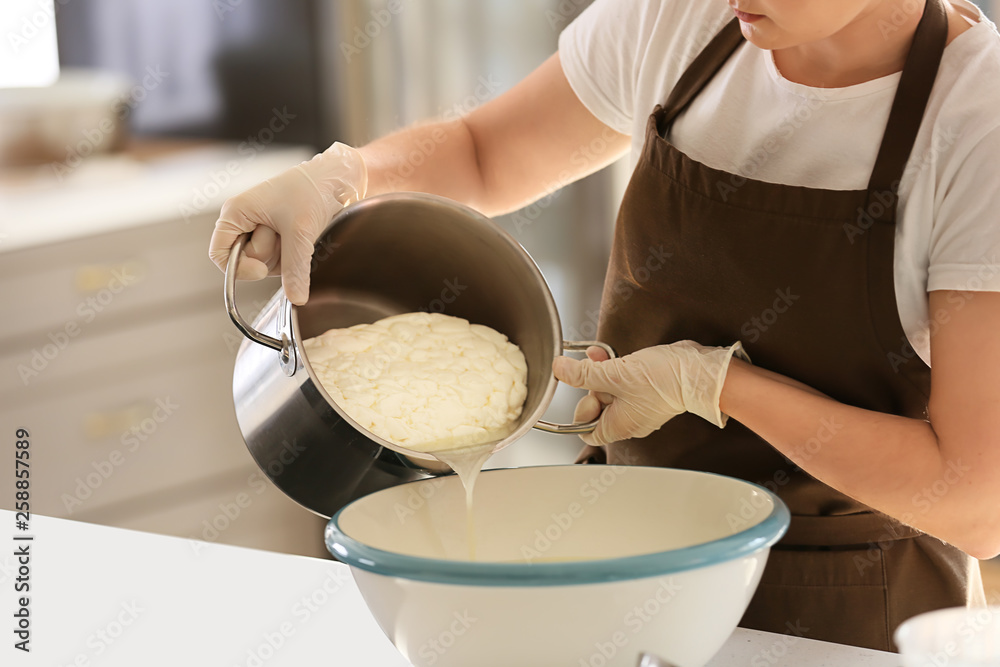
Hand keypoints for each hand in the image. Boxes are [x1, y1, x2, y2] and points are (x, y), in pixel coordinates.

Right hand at [208, 142, 367, 305]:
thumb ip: (294, 268)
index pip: (218, 255)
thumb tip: (296, 299)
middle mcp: (244, 223)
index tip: (262, 270)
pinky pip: (281, 260)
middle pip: (246, 262)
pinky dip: (293, 253)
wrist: (335, 179)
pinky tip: (302, 235)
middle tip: (286, 230)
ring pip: (266, 263)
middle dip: (270, 254)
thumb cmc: (311, 191)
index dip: (238, 269)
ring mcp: (260, 231)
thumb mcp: (300, 232)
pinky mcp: (277, 236)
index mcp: (236, 213)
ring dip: (285, 254)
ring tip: (295, 228)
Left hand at [554, 340, 746, 446]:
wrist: (697, 371)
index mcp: (619, 426)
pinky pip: (623, 382)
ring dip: (601, 371)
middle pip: (597, 406)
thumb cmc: (663, 381)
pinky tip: (612, 354)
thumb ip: (583, 373)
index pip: (586, 431)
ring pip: (610, 390)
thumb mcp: (614, 374)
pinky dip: (615, 368)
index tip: (582, 391)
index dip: (580, 411)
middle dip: (590, 383)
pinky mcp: (647, 390)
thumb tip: (560, 370)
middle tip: (591, 367)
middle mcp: (629, 420)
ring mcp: (639, 406)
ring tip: (600, 355)